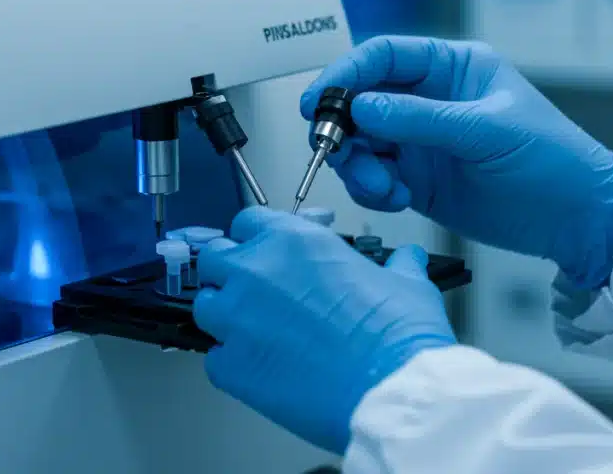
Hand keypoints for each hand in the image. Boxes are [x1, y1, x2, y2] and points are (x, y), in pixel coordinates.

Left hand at [193, 207, 455, 453]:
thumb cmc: (398, 335)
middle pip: (214, 258)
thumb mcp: (406, 284)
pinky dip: (231, 363)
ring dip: (224, 315)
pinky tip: (260, 369)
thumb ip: (398, 265)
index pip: (248, 222)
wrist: (389, 390)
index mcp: (294, 241)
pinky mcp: (230, 366)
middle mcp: (256, 271)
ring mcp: (236, 319)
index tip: (265, 252)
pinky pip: (213, 358)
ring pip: (205, 305)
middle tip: (256, 292)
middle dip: (230, 273)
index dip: (256, 238)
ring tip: (255, 333)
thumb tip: (407, 258)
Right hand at [301, 35, 612, 287]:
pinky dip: (372, 189)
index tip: (318, 100)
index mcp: (452, 68)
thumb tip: (362, 108)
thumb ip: (422, 119)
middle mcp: (429, 100)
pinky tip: (396, 199)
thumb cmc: (553, 161)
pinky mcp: (416, 180)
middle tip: (336, 150)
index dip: (346, 73)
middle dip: (342, 126)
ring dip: (357, 164)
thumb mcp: (488, 131)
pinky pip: (372, 177)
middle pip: (360, 100)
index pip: (384, 56)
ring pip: (360, 142)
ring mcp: (420, 141)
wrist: (576, 220)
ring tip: (381, 185)